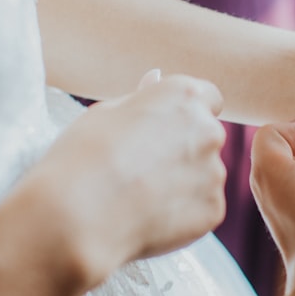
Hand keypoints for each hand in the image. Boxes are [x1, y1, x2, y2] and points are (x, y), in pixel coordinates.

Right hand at [28, 70, 227, 284]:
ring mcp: (214, 172)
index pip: (208, 98)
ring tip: (140, 197)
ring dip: (182, 184)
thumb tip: (157, 79)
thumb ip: (143, 99)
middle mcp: (209, 130)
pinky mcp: (213, 210)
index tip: (163, 129)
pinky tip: (148, 217)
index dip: (185, 115)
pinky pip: (202, 209)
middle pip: (206, 139)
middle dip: (184, 150)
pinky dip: (182, 215)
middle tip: (143, 168)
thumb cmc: (84, 156)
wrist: (79, 215)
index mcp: (185, 97)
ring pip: (204, 177)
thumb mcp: (107, 113)